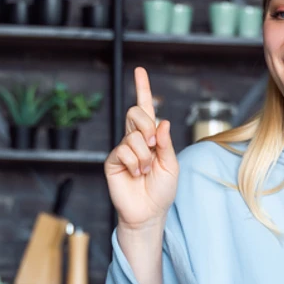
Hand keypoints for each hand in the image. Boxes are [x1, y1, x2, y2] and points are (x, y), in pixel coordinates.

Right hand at [104, 67, 178, 231]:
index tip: (140, 70)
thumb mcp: (171, 164)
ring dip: (145, 156)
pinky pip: (124, 150)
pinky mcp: (112, 161)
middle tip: (154, 146)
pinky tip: (136, 174)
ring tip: (145, 171)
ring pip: (134, 135)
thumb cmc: (161, 190)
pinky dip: (135, 163)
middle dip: (148, 126)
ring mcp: (122, 149)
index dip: (142, 88)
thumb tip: (162, 121)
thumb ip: (166, 143)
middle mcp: (135, 138)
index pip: (146, 109)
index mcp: (151, 137)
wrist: (149, 212)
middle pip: (137, 113)